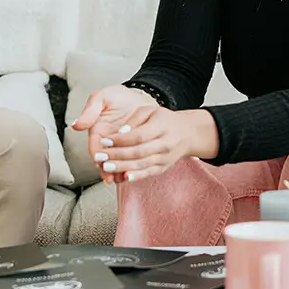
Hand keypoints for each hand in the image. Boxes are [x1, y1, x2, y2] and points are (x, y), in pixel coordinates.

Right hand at [71, 84, 159, 181]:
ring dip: (119, 171)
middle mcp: (108, 142)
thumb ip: (90, 110)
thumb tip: (75, 125)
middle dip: (107, 169)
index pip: (95, 147)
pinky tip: (134, 173)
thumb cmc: (119, 96)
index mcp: (97, 132)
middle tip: (111, 177)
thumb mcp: (102, 97)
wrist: (139, 98)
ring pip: (118, 163)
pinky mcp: (133, 149)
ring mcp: (120, 147)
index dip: (97, 156)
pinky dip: (132, 168)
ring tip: (123, 177)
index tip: (99, 163)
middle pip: (105, 159)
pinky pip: (131, 161)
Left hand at [96, 107, 218, 181]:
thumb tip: (120, 132)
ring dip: (122, 167)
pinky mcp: (163, 167)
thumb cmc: (165, 120)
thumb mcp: (150, 111)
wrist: (187, 133)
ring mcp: (165, 158)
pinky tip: (123, 177)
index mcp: (162, 126)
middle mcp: (165, 143)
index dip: (120, 139)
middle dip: (117, 155)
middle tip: (100, 157)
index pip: (138, 135)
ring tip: (106, 168)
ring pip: (142, 164)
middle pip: (139, 152)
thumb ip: (134, 119)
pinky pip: (149, 173)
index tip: (105, 140)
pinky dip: (136, 176)